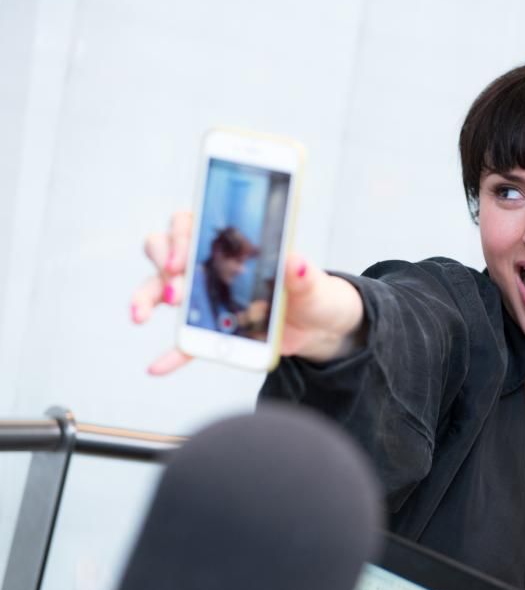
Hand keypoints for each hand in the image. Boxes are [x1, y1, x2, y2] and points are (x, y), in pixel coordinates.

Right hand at [131, 213, 364, 374]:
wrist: (319, 326)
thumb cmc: (312, 292)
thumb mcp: (313, 283)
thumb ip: (303, 273)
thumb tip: (295, 261)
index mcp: (233, 243)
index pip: (192, 223)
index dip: (179, 234)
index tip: (182, 257)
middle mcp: (210, 263)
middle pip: (166, 249)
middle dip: (163, 265)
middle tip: (177, 292)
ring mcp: (204, 295)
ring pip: (160, 287)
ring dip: (146, 297)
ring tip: (140, 316)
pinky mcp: (210, 329)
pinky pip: (182, 340)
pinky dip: (170, 353)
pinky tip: (156, 367)